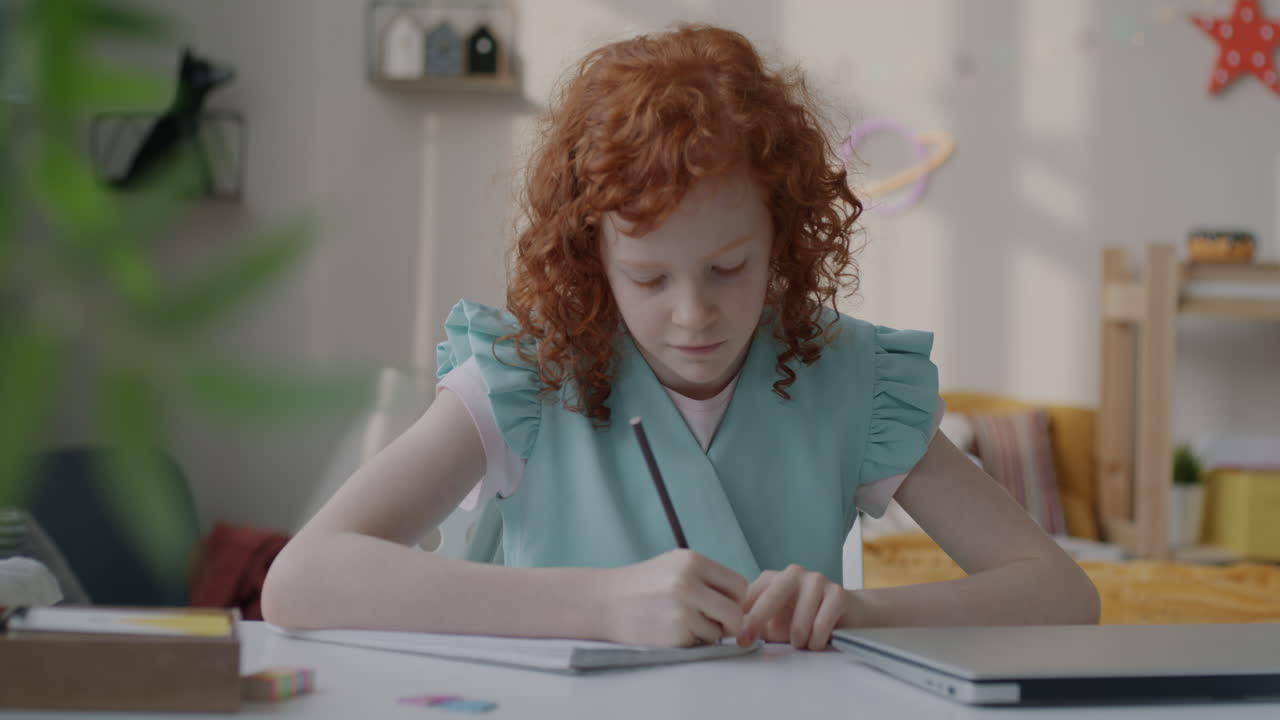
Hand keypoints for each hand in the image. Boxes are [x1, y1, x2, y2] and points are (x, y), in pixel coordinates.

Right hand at [596, 550, 747, 646]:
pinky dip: (692, 641)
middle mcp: (689, 582)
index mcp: (692, 561)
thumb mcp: (674, 566)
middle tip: (712, 622)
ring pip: (721, 630)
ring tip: (683, 623)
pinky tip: (671, 631)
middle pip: (736, 611)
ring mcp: (682, 608)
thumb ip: (706, 578)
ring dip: (708, 633)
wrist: (603, 603)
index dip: (734, 599)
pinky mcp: (675, 633)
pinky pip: (702, 643)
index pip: (738, 584)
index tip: (719, 604)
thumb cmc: (641, 586)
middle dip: (729, 621)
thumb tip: (742, 600)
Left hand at [737, 564, 850, 649]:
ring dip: (797, 640)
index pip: (750, 596)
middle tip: (748, 640)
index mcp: (772, 579)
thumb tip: (728, 636)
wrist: (846, 613)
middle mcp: (792, 574)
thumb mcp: (774, 624)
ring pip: (799, 621)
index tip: (736, 638)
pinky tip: (816, 642)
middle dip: (757, 621)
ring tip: (800, 644)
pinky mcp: (837, 593)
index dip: (741, 618)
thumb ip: (754, 626)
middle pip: (771, 597)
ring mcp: (816, 580)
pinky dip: (816, 640)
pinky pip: (821, 624)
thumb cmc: (803, 620)